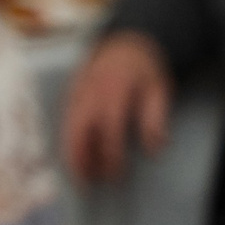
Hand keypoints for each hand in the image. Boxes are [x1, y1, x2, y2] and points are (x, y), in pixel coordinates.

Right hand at [63, 31, 171, 183]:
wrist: (127, 41)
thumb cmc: (145, 67)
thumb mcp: (160, 89)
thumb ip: (156, 117)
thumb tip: (154, 147)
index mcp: (113, 90)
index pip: (108, 130)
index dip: (111, 155)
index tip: (117, 175)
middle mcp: (90, 92)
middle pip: (79, 130)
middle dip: (80, 159)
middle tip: (85, 184)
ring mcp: (78, 92)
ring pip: (67, 127)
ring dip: (71, 152)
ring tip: (78, 176)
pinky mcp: (72, 93)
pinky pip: (65, 120)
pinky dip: (67, 140)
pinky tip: (74, 155)